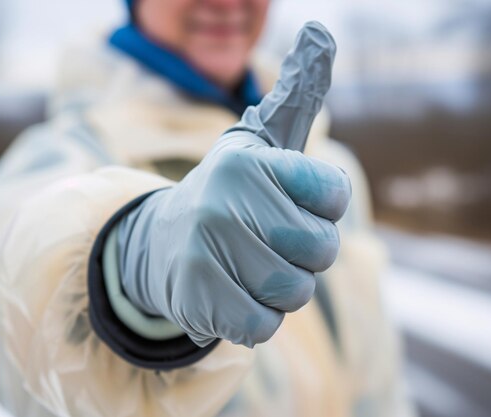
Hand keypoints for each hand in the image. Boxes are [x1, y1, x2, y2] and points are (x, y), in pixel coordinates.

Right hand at [118, 22, 350, 347]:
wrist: (157, 244)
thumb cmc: (228, 199)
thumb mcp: (257, 147)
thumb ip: (296, 98)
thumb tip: (323, 35)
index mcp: (250, 159)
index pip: (334, 194)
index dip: (322, 211)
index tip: (294, 207)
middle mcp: (226, 196)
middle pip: (321, 249)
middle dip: (303, 257)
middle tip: (268, 244)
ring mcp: (207, 245)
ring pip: (295, 291)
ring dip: (280, 290)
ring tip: (247, 269)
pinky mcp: (195, 295)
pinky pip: (264, 325)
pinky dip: (255, 318)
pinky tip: (231, 295)